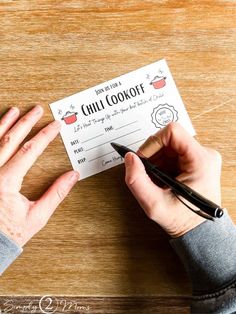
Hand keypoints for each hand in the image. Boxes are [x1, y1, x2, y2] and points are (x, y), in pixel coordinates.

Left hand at [0, 106, 78, 245]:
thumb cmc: (9, 232)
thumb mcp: (36, 216)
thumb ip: (56, 194)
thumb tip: (72, 176)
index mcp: (6, 182)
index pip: (29, 151)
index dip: (44, 135)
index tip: (54, 125)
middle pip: (11, 140)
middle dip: (26, 122)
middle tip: (36, 110)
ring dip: (5, 124)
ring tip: (14, 111)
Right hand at [124, 122, 221, 237]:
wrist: (198, 230)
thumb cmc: (183, 220)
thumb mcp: (154, 205)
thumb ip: (137, 181)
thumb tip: (129, 158)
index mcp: (200, 161)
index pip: (173, 132)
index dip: (152, 142)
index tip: (143, 158)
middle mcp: (204, 155)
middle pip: (169, 138)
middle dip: (152, 154)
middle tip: (147, 172)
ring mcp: (201, 157)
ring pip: (169, 145)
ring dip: (156, 159)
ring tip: (155, 179)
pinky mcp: (196, 161)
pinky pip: (172, 152)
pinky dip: (161, 163)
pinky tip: (161, 178)